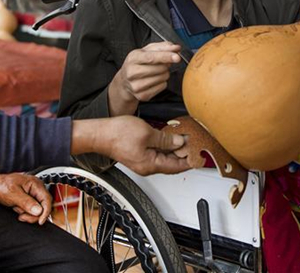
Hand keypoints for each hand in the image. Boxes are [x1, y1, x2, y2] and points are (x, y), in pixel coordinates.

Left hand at [0, 173, 51, 224]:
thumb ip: (26, 202)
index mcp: (35, 184)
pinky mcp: (28, 199)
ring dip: (27, 213)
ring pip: (37, 210)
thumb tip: (39, 211)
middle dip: (33, 214)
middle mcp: (36, 189)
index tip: (40, 221)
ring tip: (16, 208)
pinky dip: (24, 212)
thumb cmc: (0, 184)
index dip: (45, 212)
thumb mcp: (12, 194)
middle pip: (43, 206)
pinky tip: (16, 209)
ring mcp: (32, 194)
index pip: (47, 200)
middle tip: (21, 216)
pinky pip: (31, 209)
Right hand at [74, 116, 189, 175]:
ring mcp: (142, 161)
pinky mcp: (138, 154)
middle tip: (196, 144)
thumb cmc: (117, 134)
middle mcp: (147, 166)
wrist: (99, 134)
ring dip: (175, 150)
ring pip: (164, 158)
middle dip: (184, 154)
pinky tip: (170, 138)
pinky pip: (156, 153)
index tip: (201, 156)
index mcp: (151, 164)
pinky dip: (165, 147)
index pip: (177, 166)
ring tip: (185, 140)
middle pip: (172, 163)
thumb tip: (179, 142)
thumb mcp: (147, 133)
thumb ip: (165, 139)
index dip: (190, 160)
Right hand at [109, 42, 181, 115]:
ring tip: (157, 72)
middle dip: (166, 65)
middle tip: (162, 63)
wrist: (125, 81)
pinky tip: (154, 80)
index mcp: (133, 58)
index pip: (151, 57)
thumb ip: (163, 47)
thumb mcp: (147, 50)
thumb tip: (176, 48)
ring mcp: (136, 86)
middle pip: (160, 68)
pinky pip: (162, 87)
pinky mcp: (142, 96)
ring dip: (165, 73)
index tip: (177, 57)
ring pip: (163, 78)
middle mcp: (132, 72)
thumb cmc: (139, 62)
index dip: (165, 57)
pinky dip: (162, 82)